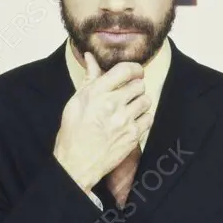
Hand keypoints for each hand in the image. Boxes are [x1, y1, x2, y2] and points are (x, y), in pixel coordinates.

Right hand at [53, 52, 152, 191]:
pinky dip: (143, 118)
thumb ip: (89, 78)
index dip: (134, 69)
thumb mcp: (76, 101)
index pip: (125, 70)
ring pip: (146, 100)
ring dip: (140, 102)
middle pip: (139, 84)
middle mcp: (112, 104)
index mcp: (97, 92)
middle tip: (129, 93)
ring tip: (130, 108)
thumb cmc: (73, 133)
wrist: (76, 164)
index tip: (135, 72)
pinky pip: (149, 118)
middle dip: (135, 86)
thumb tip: (91, 57)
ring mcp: (124, 120)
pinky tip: (132, 121)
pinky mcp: (133, 135)